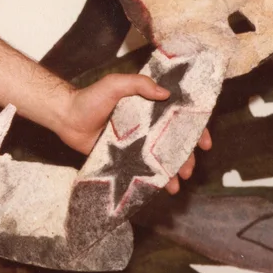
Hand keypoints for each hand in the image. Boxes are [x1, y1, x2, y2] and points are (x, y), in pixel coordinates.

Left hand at [55, 73, 212, 193]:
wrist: (67, 117)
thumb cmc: (90, 98)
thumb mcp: (115, 84)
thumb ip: (138, 84)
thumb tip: (165, 94)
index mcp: (149, 106)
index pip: (179, 117)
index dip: (196, 129)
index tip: (205, 143)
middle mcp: (147, 125)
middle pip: (174, 142)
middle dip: (187, 156)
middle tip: (190, 169)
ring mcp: (137, 143)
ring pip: (162, 158)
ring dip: (174, 171)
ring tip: (177, 182)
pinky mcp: (125, 157)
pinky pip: (144, 169)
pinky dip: (155, 179)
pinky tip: (162, 188)